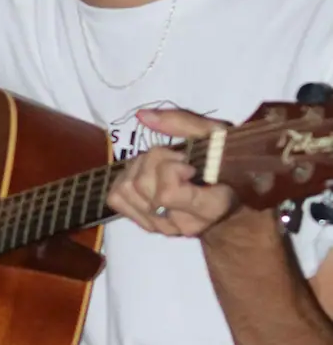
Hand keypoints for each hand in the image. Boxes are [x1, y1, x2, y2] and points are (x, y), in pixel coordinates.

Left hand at [108, 107, 235, 239]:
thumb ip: (183, 123)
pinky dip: (125, 179)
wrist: (226, 202)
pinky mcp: (145, 224)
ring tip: (160, 165)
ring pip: (125, 189)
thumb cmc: (227, 165)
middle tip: (174, 157)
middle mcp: (182, 224)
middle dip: (153, 159)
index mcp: (210, 207)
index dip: (169, 169)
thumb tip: (142, 116)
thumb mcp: (217, 136)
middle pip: (142, 186)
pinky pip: (116, 198)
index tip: (186, 163)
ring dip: (139, 166)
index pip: (167, 194)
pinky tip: (145, 175)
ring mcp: (161, 228)